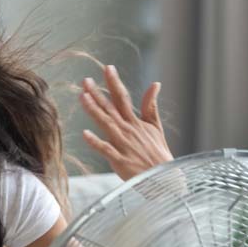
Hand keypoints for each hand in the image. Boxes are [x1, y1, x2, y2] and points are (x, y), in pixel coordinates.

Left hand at [79, 65, 172, 181]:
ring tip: (83, 97)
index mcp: (135, 122)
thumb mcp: (156, 127)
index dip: (114, 82)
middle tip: (85, 80)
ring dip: (94, 111)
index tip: (107, 68)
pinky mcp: (120, 160)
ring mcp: (123, 145)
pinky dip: (96, 142)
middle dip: (98, 93)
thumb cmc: (158, 154)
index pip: (123, 98)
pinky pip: (106, 149)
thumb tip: (155, 83)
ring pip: (106, 124)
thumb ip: (151, 106)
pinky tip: (85, 134)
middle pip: (110, 108)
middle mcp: (128, 130)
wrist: (165, 178)